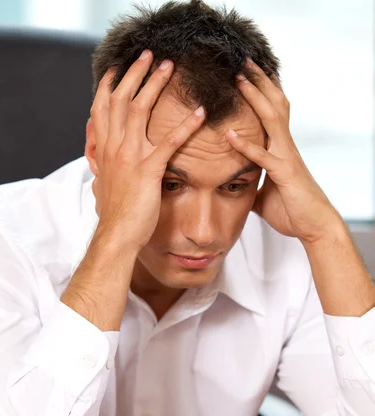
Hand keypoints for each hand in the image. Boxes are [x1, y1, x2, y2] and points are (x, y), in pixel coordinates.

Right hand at [88, 49, 205, 251]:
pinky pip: (170, 142)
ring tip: (169, 67)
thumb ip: (101, 168)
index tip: (117, 68)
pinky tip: (201, 112)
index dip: (109, 85)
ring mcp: (130, 156)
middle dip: (134, 73)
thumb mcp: (102, 185)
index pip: (102, 108)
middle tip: (148, 55)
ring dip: (155, 84)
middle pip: (121, 98)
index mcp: (102, 150)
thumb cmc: (113, 214)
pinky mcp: (149, 170)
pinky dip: (186, 125)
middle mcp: (113, 147)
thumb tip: (95, 163)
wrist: (116, 234)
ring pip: (140, 109)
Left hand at [225, 59, 342, 244]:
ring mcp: (286, 157)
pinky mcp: (284, 173)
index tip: (246, 74)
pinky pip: (263, 156)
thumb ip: (252, 185)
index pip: (271, 112)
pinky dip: (245, 145)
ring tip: (239, 79)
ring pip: (272, 119)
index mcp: (281, 148)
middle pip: (274, 104)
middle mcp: (285, 146)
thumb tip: (235, 186)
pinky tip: (229, 134)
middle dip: (259, 82)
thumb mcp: (265, 196)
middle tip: (242, 61)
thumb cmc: (293, 211)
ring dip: (255, 97)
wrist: (315, 226)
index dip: (261, 92)